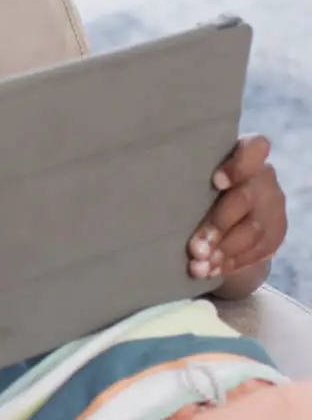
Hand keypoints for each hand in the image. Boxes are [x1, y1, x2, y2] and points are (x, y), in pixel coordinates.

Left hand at [188, 135, 285, 280]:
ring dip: (223, 251)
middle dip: (218, 226)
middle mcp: (262, 177)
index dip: (238, 165)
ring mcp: (272, 205)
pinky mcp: (276, 231)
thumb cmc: (197, 187)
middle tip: (195, 248)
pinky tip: (212, 270)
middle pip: (245, 199)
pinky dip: (232, 263)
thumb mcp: (194, 177)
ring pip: (252, 230)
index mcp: (243, 154)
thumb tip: (142, 190)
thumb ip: (185, 177)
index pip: (255, 148)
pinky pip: (258, 250)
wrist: (227, 215)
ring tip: (199, 266)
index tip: (215, 182)